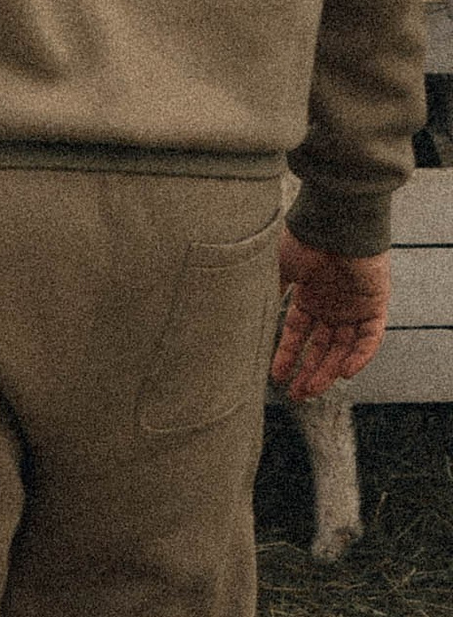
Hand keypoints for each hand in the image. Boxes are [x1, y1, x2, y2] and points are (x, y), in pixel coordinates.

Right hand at [271, 228, 389, 401]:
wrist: (333, 221)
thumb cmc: (301, 240)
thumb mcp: (274, 271)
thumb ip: (264, 295)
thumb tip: (241, 320)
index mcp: (309, 296)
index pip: (298, 334)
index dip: (287, 356)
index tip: (275, 378)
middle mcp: (332, 304)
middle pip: (322, 347)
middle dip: (309, 371)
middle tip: (297, 395)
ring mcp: (354, 305)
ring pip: (344, 347)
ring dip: (329, 370)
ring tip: (312, 389)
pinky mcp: (375, 304)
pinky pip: (371, 338)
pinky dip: (360, 356)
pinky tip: (344, 373)